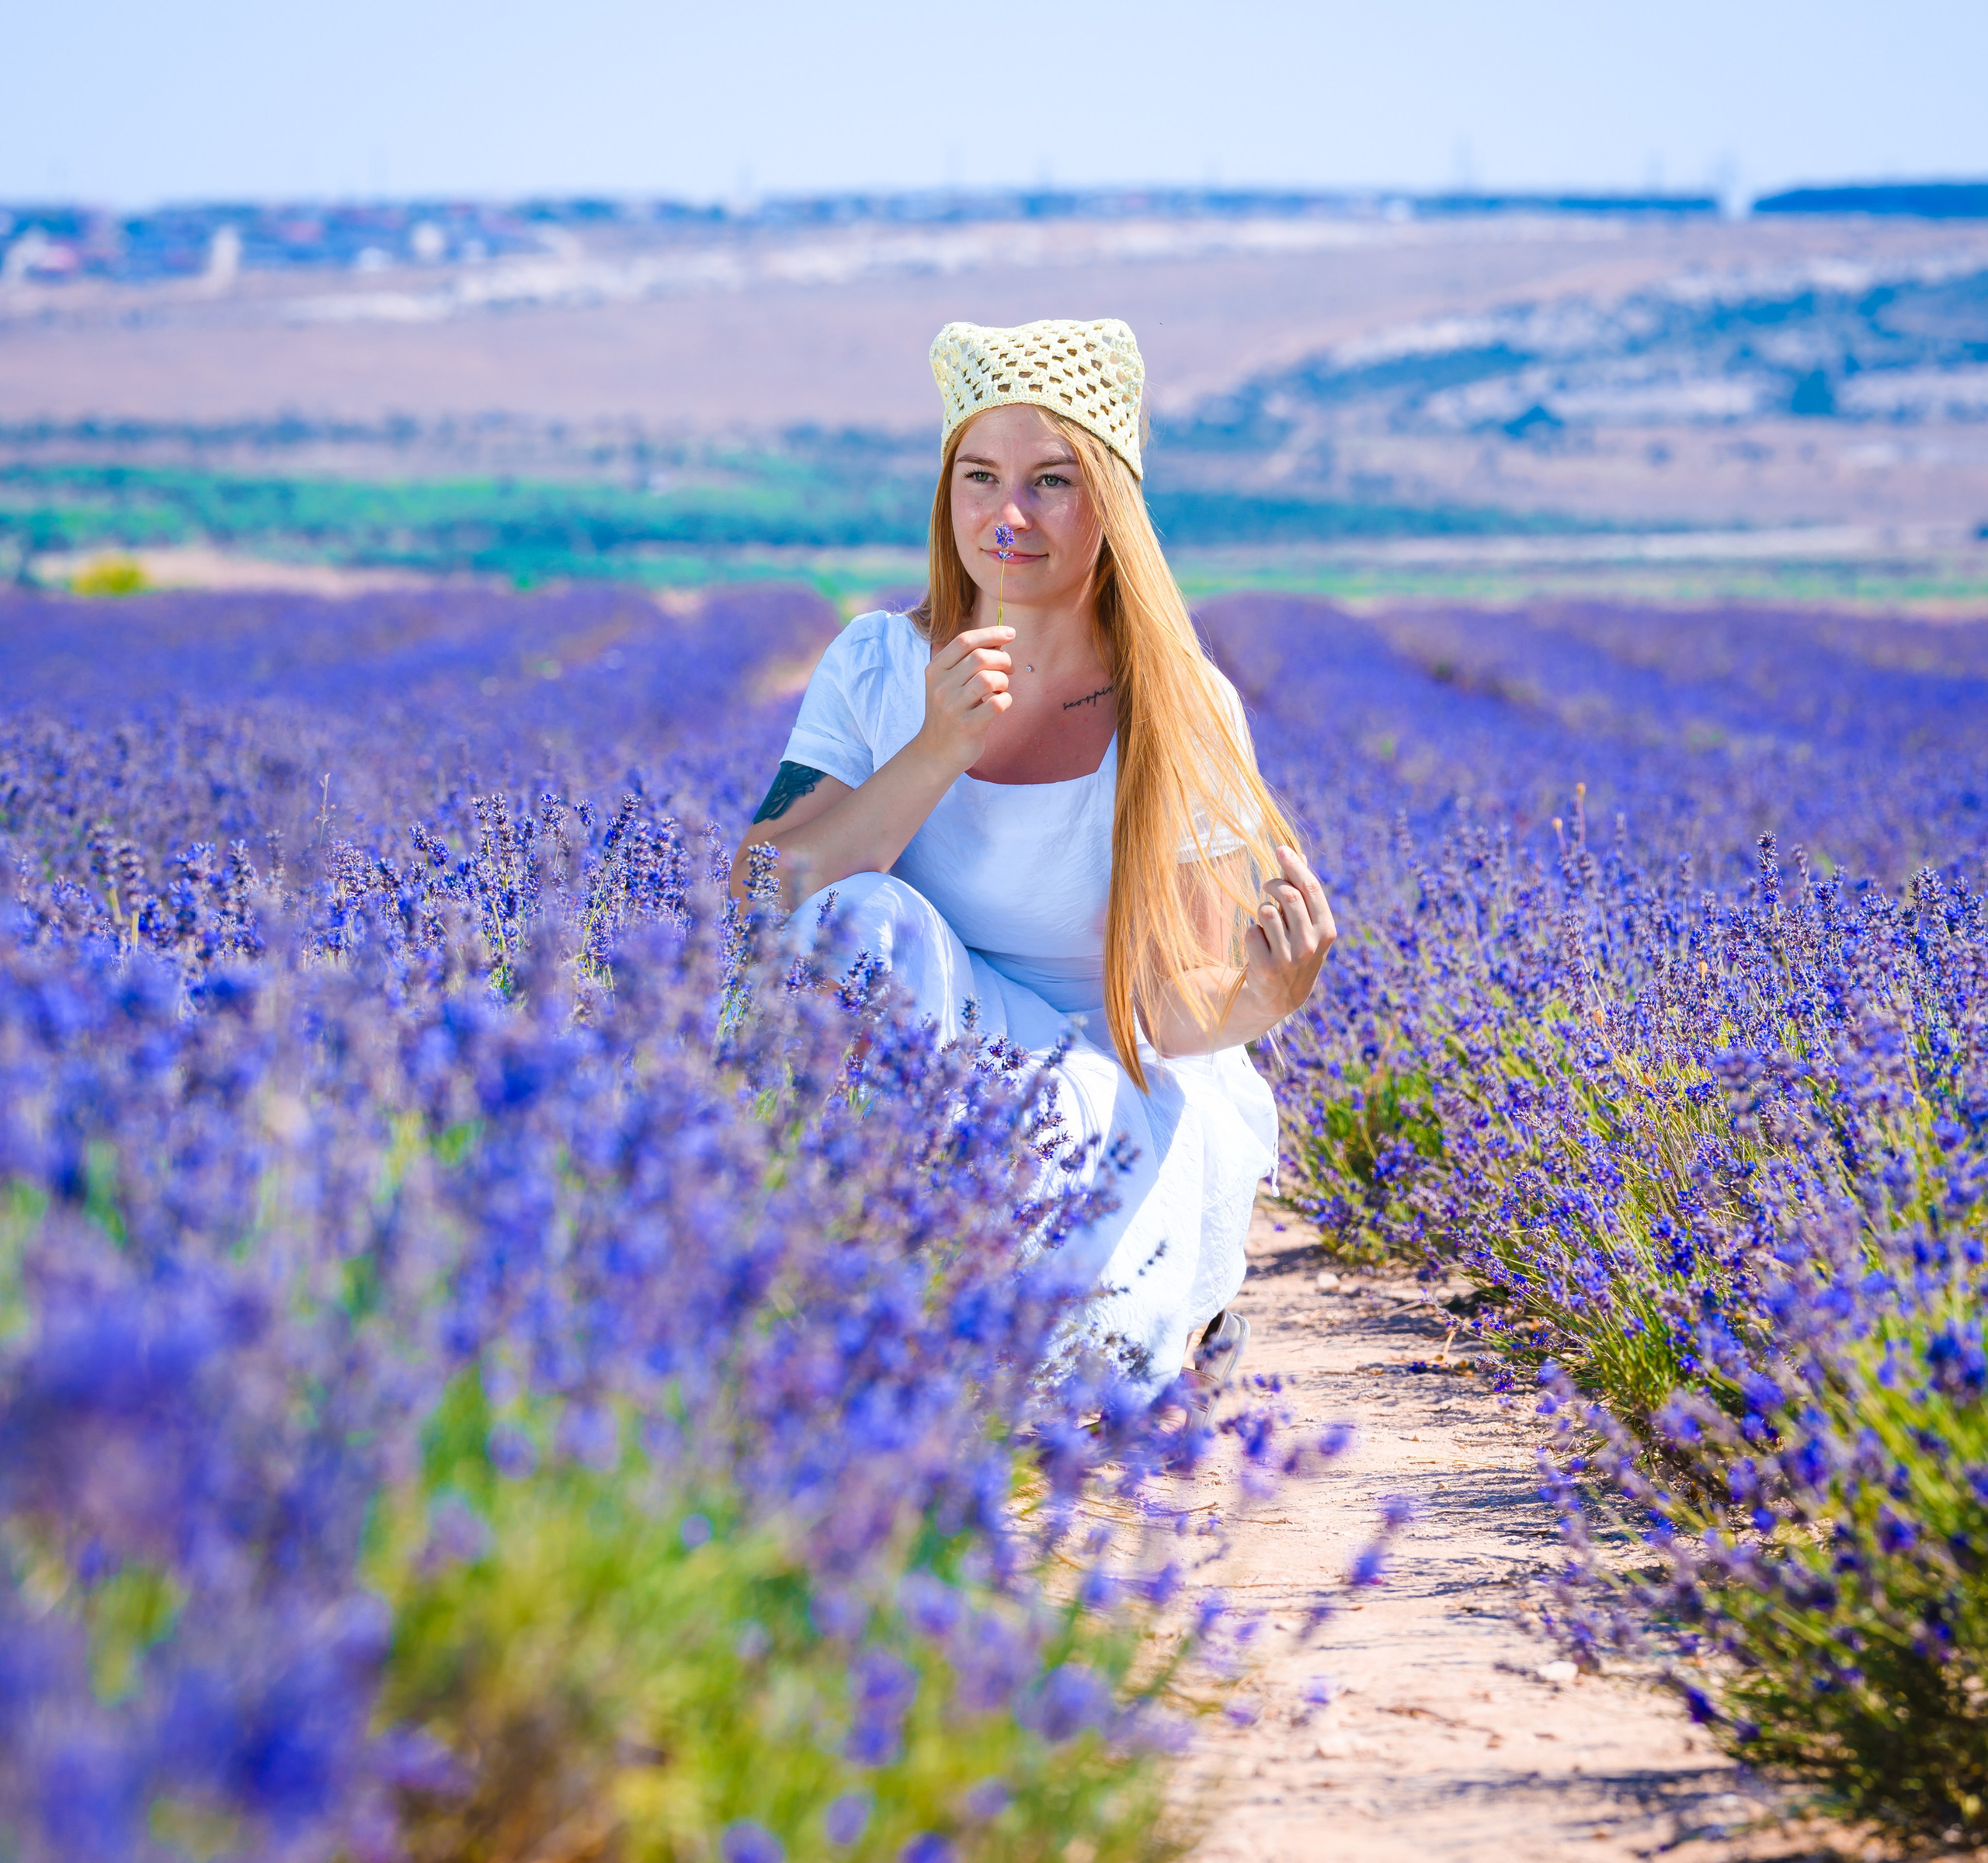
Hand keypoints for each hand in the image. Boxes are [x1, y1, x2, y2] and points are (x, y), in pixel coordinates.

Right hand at [917, 625, 1014, 774]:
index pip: (964, 641)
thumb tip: (1000, 639)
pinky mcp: (967, 726)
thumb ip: (968, 661)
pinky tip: (1001, 704)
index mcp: (935, 670)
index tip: (1011, 633)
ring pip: (990, 679)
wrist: (937, 752)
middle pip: (980, 658)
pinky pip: (998, 704)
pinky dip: (1006, 700)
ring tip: (1001, 688)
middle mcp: (940, 687)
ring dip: (1004, 681)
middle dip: (1003, 659)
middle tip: (1009, 669)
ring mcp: (953, 707)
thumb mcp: (949, 683)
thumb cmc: (951, 711)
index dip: (991, 633)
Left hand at [1243, 846, 1335, 1017]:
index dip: (1294, 866)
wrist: (1280, 996)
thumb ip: (1302, 893)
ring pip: (1266, 911)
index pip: (1311, 889)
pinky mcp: (1266, 967)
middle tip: (1266, 885)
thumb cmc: (1294, 950)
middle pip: (1288, 895)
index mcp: (1327, 930)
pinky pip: (1251, 931)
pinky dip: (1252, 932)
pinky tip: (1259, 944)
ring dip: (1262, 910)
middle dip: (1272, 884)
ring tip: (1266, 922)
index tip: (1280, 849)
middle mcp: (1311, 944)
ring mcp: (1289, 958)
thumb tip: (1297, 855)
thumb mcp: (1306, 925)